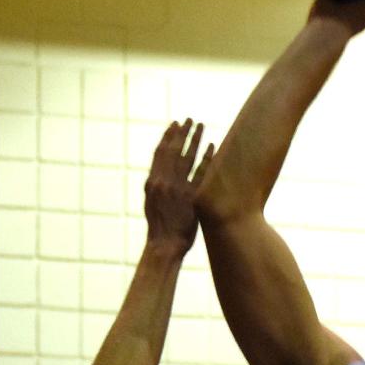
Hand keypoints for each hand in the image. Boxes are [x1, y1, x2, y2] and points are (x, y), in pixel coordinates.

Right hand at [145, 119, 213, 252]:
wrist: (164, 245)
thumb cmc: (159, 226)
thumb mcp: (151, 202)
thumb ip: (157, 185)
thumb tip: (161, 171)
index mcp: (152, 181)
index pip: (160, 153)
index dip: (168, 136)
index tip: (175, 124)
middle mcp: (164, 182)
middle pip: (174, 150)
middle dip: (183, 133)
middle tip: (191, 119)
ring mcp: (178, 189)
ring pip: (188, 158)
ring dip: (195, 140)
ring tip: (202, 126)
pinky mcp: (192, 197)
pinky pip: (201, 173)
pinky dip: (207, 159)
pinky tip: (213, 147)